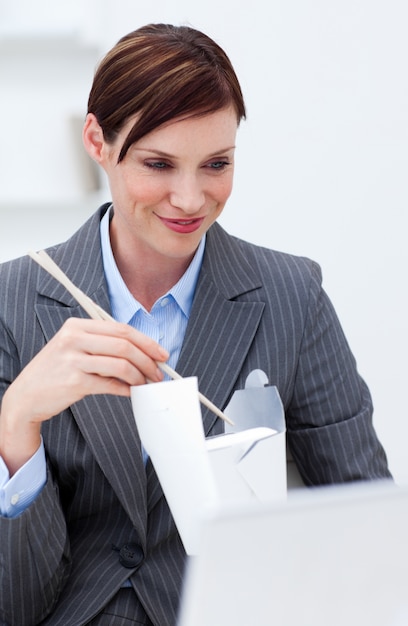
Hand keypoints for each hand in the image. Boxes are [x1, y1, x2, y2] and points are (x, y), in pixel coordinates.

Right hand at [0, 317, 168, 473]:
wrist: (25, 396)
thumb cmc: (55, 372)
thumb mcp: (73, 348)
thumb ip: (102, 344)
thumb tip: (140, 352)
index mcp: (77, 325)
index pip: (122, 329)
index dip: (146, 342)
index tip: (161, 354)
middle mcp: (74, 338)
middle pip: (125, 345)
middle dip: (148, 360)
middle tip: (158, 373)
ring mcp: (73, 359)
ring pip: (122, 365)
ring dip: (140, 377)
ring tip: (146, 384)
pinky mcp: (74, 382)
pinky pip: (111, 384)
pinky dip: (126, 389)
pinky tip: (131, 392)